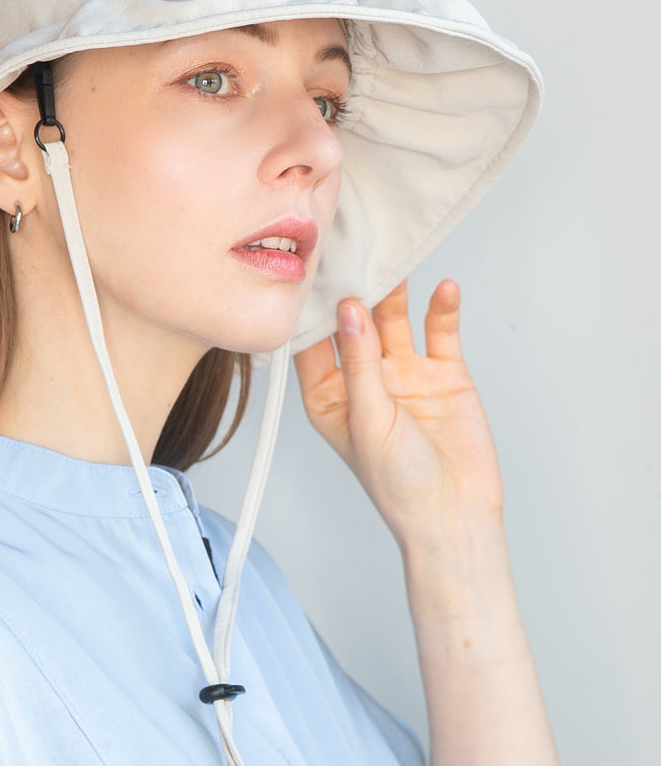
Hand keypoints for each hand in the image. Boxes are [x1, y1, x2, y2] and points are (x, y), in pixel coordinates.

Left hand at [294, 279, 503, 548]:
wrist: (457, 517)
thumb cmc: (399, 485)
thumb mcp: (368, 421)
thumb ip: (359, 363)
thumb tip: (347, 311)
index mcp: (329, 395)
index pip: (313, 341)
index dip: (311, 308)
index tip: (309, 269)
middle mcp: (363, 379)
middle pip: (353, 322)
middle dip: (352, 290)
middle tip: (350, 249)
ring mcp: (403, 373)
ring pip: (394, 319)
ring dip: (393, 292)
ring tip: (391, 260)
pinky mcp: (443, 373)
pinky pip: (439, 331)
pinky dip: (441, 308)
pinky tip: (442, 288)